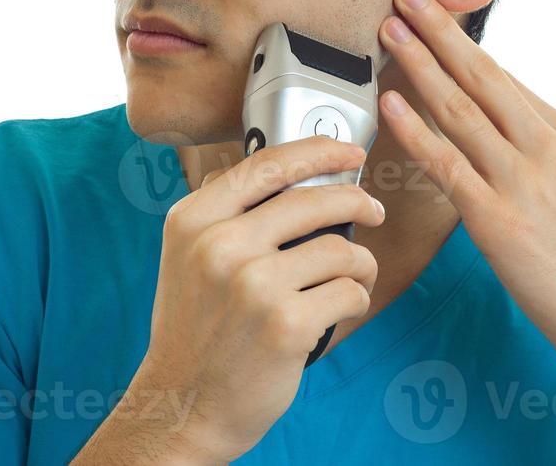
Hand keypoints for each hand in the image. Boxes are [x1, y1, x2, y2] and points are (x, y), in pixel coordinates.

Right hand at [133, 135, 385, 462]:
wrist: (182, 404)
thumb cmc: (195, 329)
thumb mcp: (188, 256)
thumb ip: (227, 212)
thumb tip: (290, 171)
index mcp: (193, 220)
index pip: (266, 164)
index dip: (317, 150)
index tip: (348, 151)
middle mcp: (220, 246)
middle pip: (313, 200)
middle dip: (357, 201)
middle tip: (372, 210)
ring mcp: (253, 286)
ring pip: (340, 249)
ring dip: (361, 262)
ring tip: (355, 276)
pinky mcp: (286, 325)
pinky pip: (348, 292)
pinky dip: (356, 299)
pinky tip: (343, 309)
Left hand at [376, 0, 555, 380]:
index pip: (508, 80)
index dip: (467, 46)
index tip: (437, 16)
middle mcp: (546, 149)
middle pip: (482, 78)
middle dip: (439, 33)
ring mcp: (521, 182)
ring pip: (459, 111)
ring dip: (419, 65)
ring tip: (388, 30)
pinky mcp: (496, 220)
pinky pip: (447, 165)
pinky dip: (415, 130)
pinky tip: (389, 103)